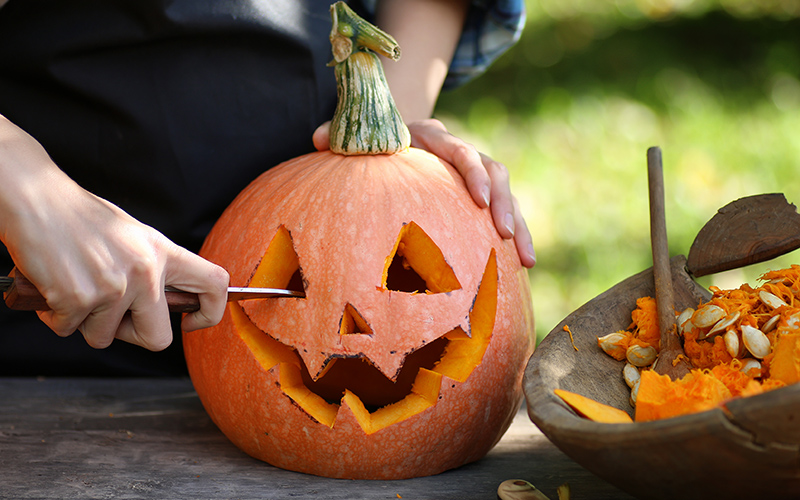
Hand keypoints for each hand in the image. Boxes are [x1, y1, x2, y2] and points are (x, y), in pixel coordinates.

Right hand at [0, 115, 228, 349]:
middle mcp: (145, 271)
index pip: (215, 284)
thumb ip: (151, 269)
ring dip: (85, 322)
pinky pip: (68, 329)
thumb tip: (163, 307)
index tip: (189, 321)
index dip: (210, 312)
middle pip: (159, 338)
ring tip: (74, 287)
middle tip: (111, 317)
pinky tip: (52, 287)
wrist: (34, 197)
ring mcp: (113, 287)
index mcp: (162, 252)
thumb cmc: (79, 219)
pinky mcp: (79, 299)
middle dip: (132, 336)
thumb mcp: (131, 237)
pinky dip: (55, 316)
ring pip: (104, 337)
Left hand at [313, 119, 535, 267]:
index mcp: (432, 136)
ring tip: (526, 260)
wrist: (393, 136)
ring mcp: (472, 174)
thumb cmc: (372, 143)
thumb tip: (317, 139)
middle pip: (492, 171)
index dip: (472, 173)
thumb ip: (341, 137)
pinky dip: (515, 236)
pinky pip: (502, 213)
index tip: (479, 199)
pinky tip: (521, 268)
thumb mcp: (357, 137)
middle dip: (503, 203)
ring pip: (505, 194)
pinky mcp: (478, 194)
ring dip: (518, 225)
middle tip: (505, 233)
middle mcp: (458, 151)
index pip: (459, 150)